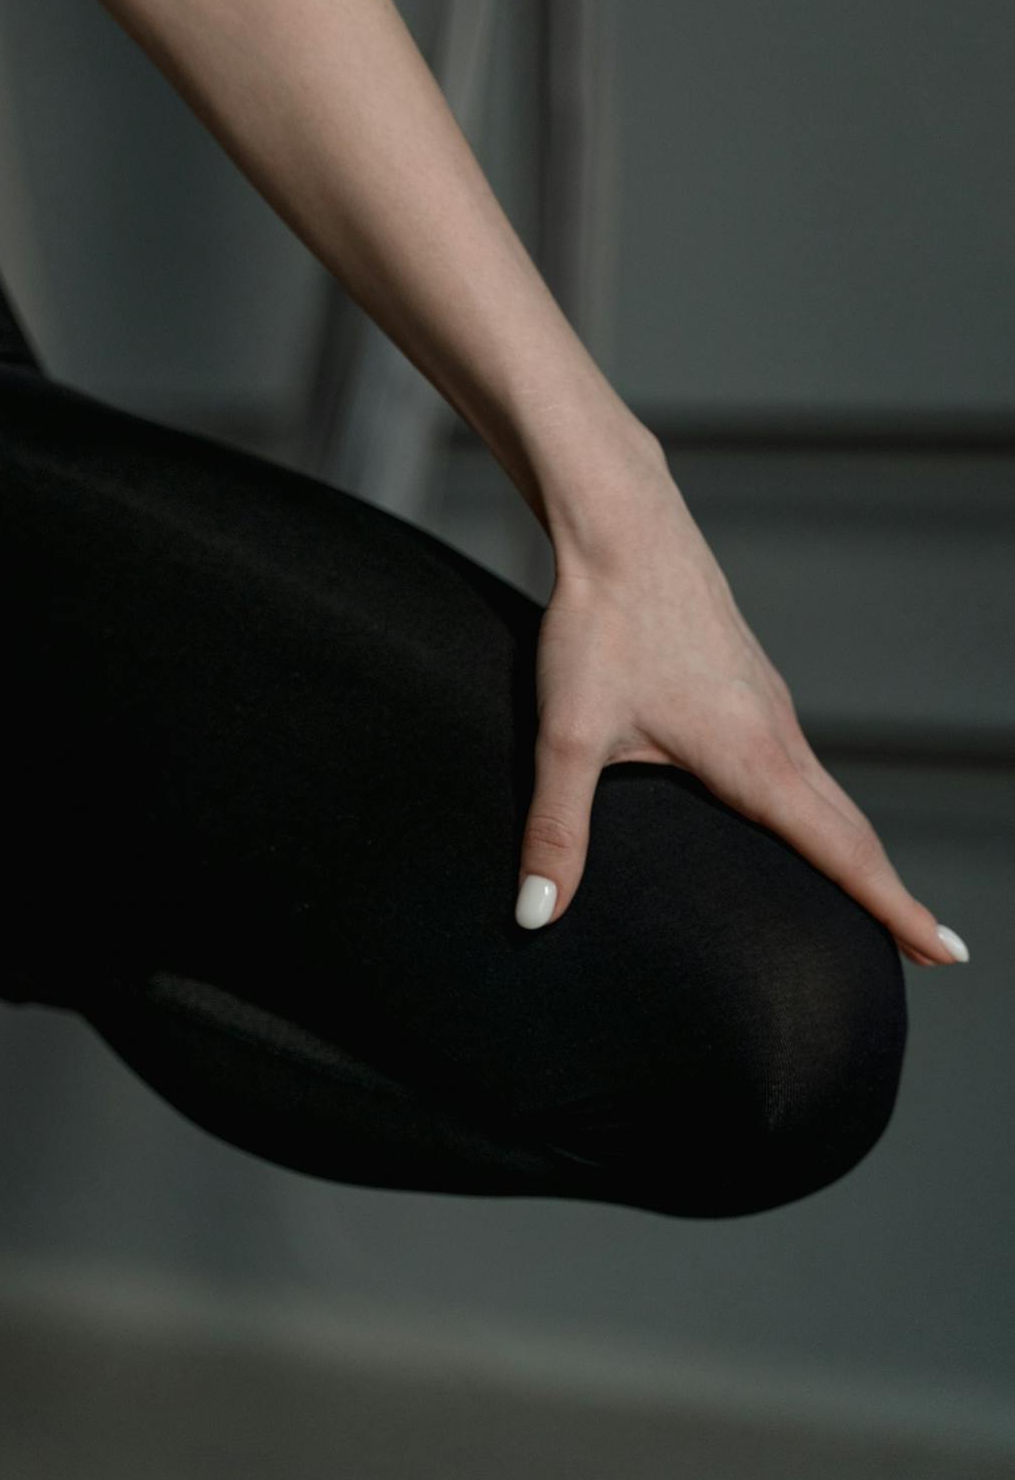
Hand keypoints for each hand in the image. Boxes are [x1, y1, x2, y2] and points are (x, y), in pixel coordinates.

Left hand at [514, 457, 966, 967]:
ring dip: (857, 848)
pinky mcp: (748, 682)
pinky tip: (797, 815)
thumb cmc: (598, 625)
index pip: (843, 852)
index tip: (947, 955)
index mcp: (754, 758)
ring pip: (827, 792)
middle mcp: (778, 733)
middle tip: (932, 953)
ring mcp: (768, 703)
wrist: (619, 524)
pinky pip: (802, 761)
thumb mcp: (567, 737)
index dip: (895, 910)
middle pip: (850, 829)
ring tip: (874, 898)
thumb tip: (532, 916)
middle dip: (889, 894)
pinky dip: (822, 806)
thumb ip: (555, 830)